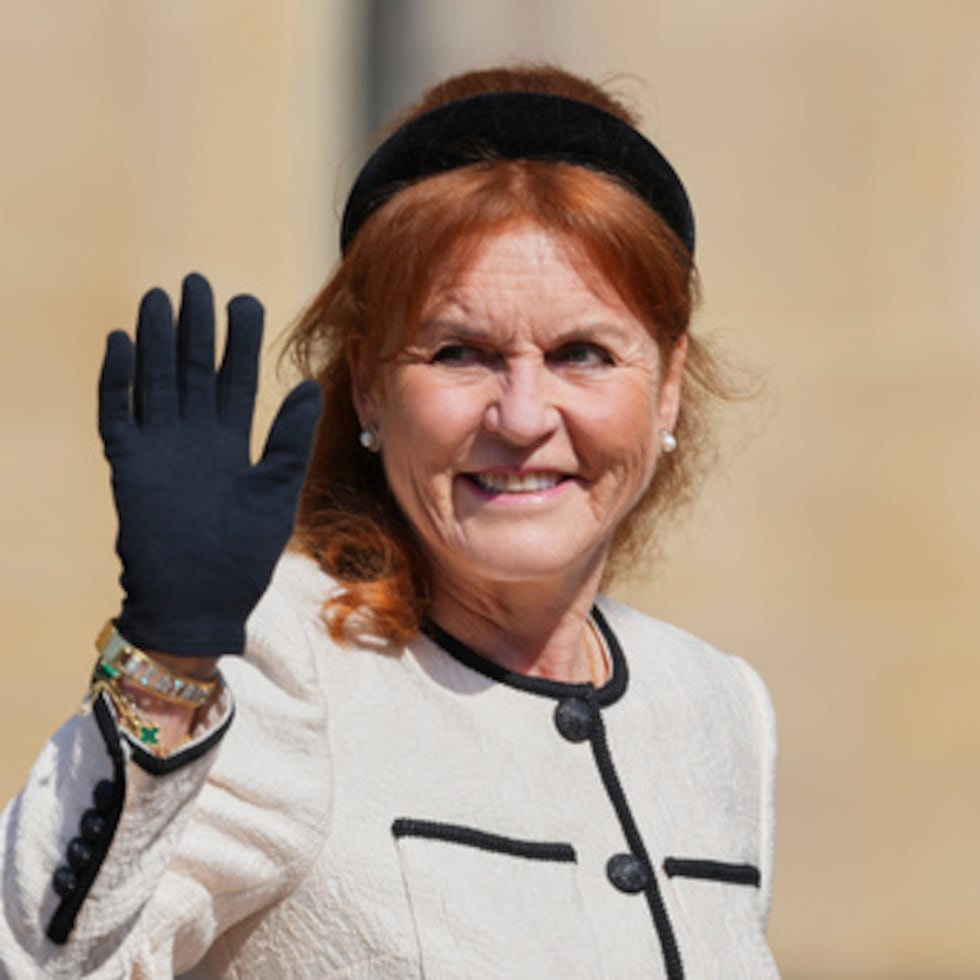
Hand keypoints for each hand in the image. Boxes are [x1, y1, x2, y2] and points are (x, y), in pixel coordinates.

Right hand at [98, 273, 320, 656]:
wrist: (199, 603)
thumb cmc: (242, 555)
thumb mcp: (277, 494)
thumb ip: (290, 442)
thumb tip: (309, 386)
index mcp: (233, 441)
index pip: (236, 379)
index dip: (239, 342)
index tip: (244, 301)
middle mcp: (196, 437)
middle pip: (194, 369)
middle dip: (196, 328)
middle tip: (197, 283)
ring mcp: (159, 448)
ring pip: (155, 381)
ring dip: (155, 342)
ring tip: (158, 299)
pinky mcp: (127, 465)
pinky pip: (117, 414)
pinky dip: (116, 381)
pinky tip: (120, 343)